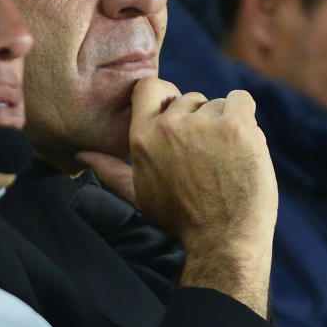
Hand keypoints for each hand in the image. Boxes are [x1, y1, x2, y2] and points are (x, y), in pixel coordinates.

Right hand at [113, 76, 277, 316]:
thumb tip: (81, 154)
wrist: (224, 240)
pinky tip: (244, 142)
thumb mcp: (138, 193)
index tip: (178, 115)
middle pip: (189, 99)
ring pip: (217, 104)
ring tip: (226, 159)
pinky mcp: (236, 124)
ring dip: (224, 125)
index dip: (166, 96)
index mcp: (143, 136)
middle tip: (206, 157)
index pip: (148, 86)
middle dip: (200, 122)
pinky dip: (245, 115)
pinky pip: (241, 99)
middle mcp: (170, 124)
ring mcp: (204, 122)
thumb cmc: (181, 219)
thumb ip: (109, 169)